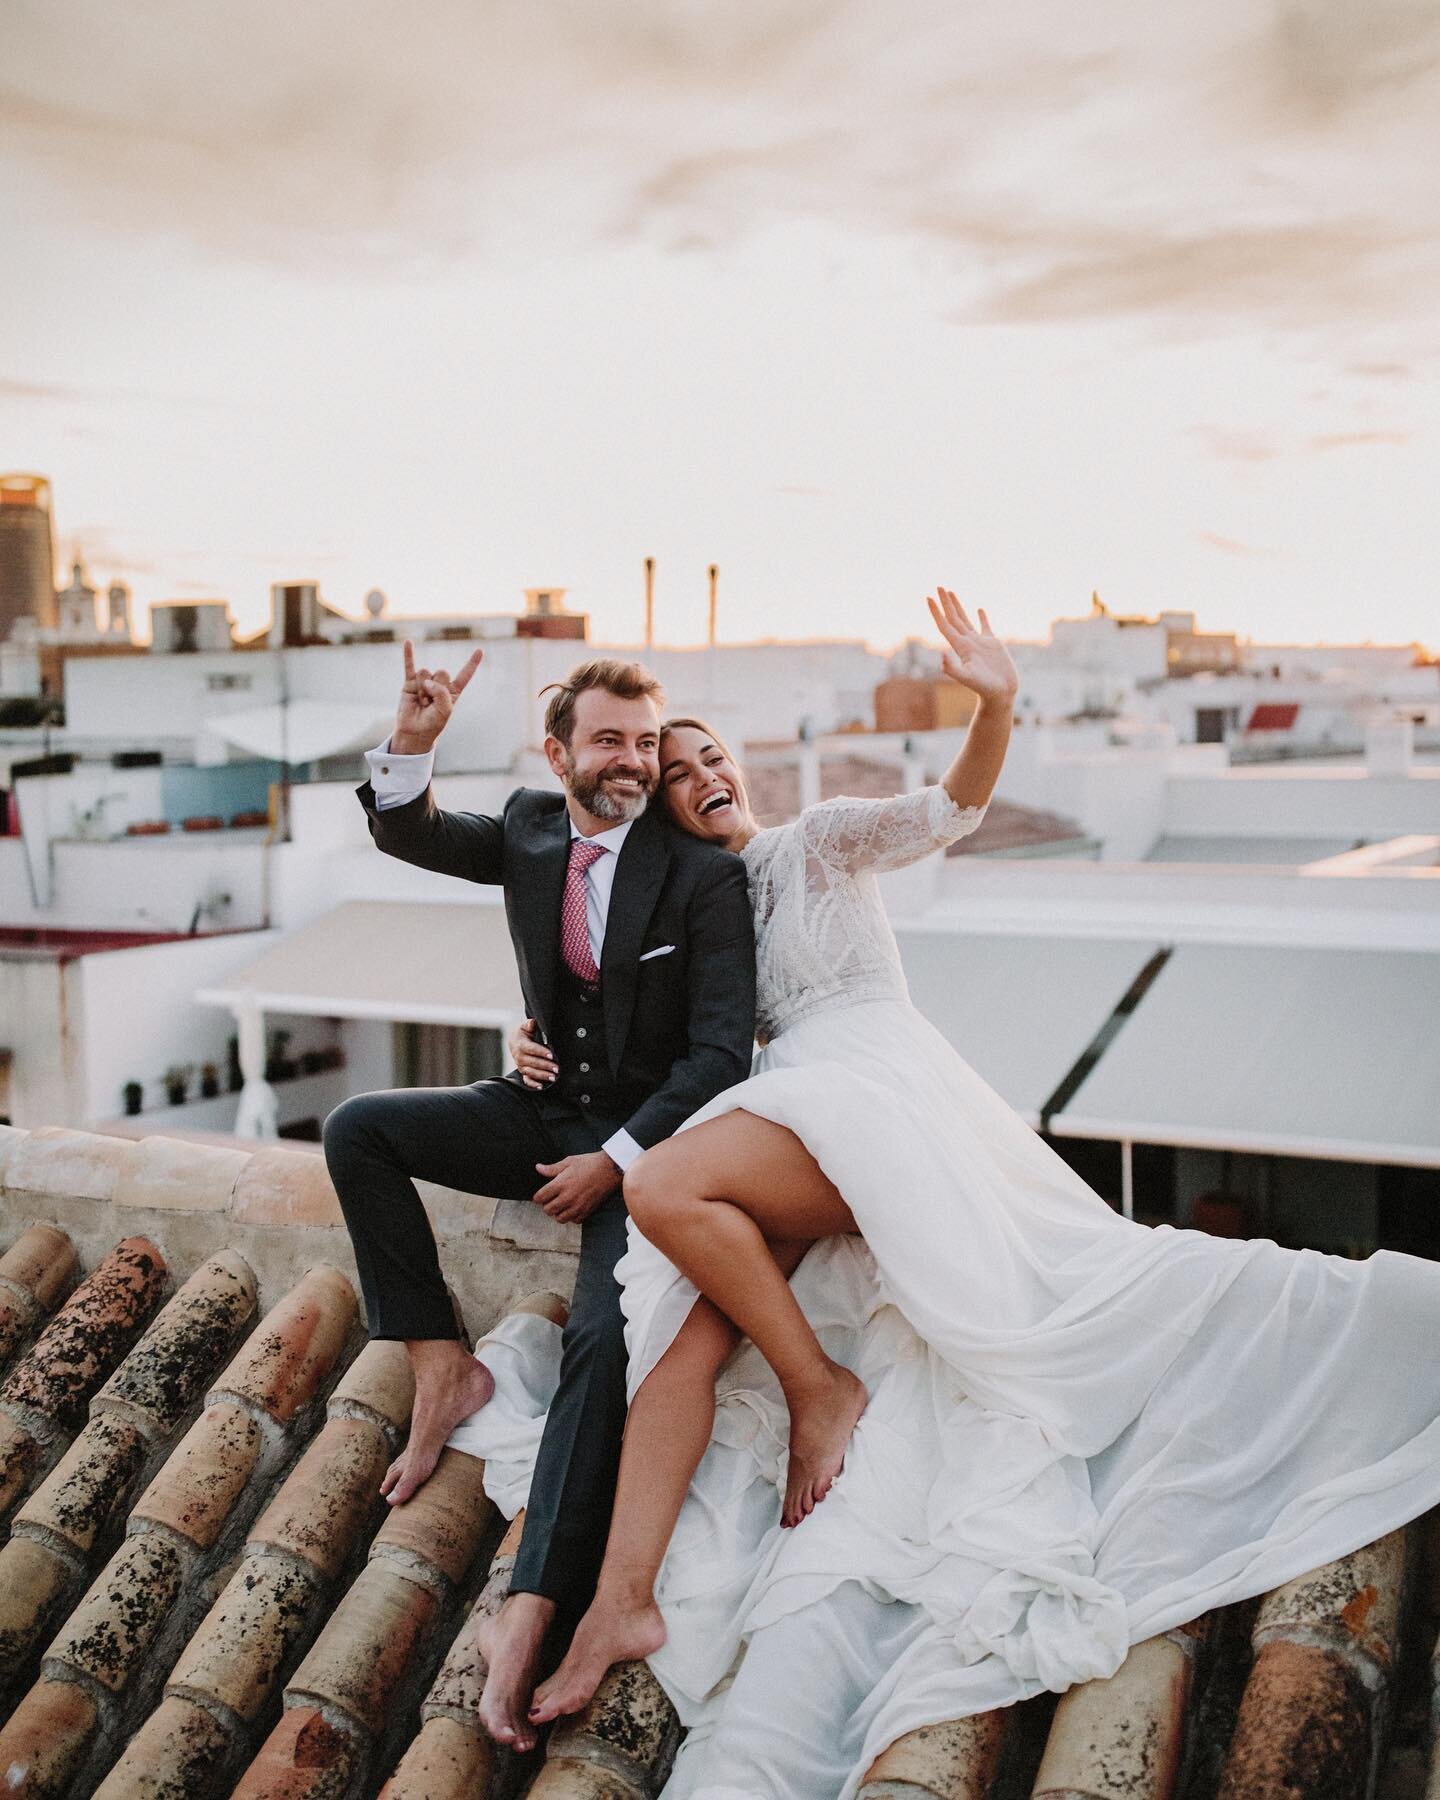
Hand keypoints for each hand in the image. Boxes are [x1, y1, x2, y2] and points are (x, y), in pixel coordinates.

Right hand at [390, 638, 484, 754]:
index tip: (479, 651)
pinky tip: (407, 642)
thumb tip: (426, 680)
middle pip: (442, 672)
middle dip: (436, 688)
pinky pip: (409, 665)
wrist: (415, 732)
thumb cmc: (433, 723)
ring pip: (426, 673)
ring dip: (423, 690)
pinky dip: (408, 654)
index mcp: (452, 691)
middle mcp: (439, 684)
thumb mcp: (445, 710)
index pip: (464, 675)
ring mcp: (424, 682)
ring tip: (421, 702)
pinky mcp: (410, 683)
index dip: (472, 663)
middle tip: (431, 703)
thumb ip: (441, 692)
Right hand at [510, 1017, 556, 1089]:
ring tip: (553, 1077)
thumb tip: (532, 1023)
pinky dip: (533, 1084)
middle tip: (557, 1068)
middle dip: (545, 1066)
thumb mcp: (525, 1027)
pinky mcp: (523, 1073)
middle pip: (532, 1062)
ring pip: (531, 1072)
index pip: (531, 1049)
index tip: (551, 1055)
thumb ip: (529, 1024)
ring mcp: (521, 1066)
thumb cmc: (523, 1034)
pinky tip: (541, 1087)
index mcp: (521, 1045)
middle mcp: (519, 1057)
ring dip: (542, 1075)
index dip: (541, 1052)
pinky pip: (527, 1080)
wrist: (514, 1042)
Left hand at [533, 1151, 619, 1223]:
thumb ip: (552, 1169)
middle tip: (551, 1199)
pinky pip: (574, 1220)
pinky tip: (572, 1208)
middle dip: (547, 1205)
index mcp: (560, 1184)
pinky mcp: (587, 1210)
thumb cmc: (590, 1164)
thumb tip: (538, 1168)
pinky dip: (571, 1216)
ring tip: (561, 1205)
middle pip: (548, 1210)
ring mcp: (577, 1206)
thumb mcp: (569, 1162)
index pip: (540, 1197)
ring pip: (559, 1218)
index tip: (540, 1195)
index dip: (538, 1196)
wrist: (610, 1170)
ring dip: (558, 1212)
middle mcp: (567, 1197)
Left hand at [927, 588, 1017, 705]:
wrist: (1000, 694)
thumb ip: (953, 668)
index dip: (936, 612)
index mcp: (960, 647)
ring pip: (965, 619)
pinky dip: (981, 617)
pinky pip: (985, 626)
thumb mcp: (967, 677)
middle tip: (938, 586)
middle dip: (945, 603)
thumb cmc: (984, 688)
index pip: (945, 625)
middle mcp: (967, 642)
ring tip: (950, 592)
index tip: (928, 598)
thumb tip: (941, 655)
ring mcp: (979, 642)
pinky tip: (979, 609)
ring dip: (957, 606)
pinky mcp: (993, 644)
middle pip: (953, 618)